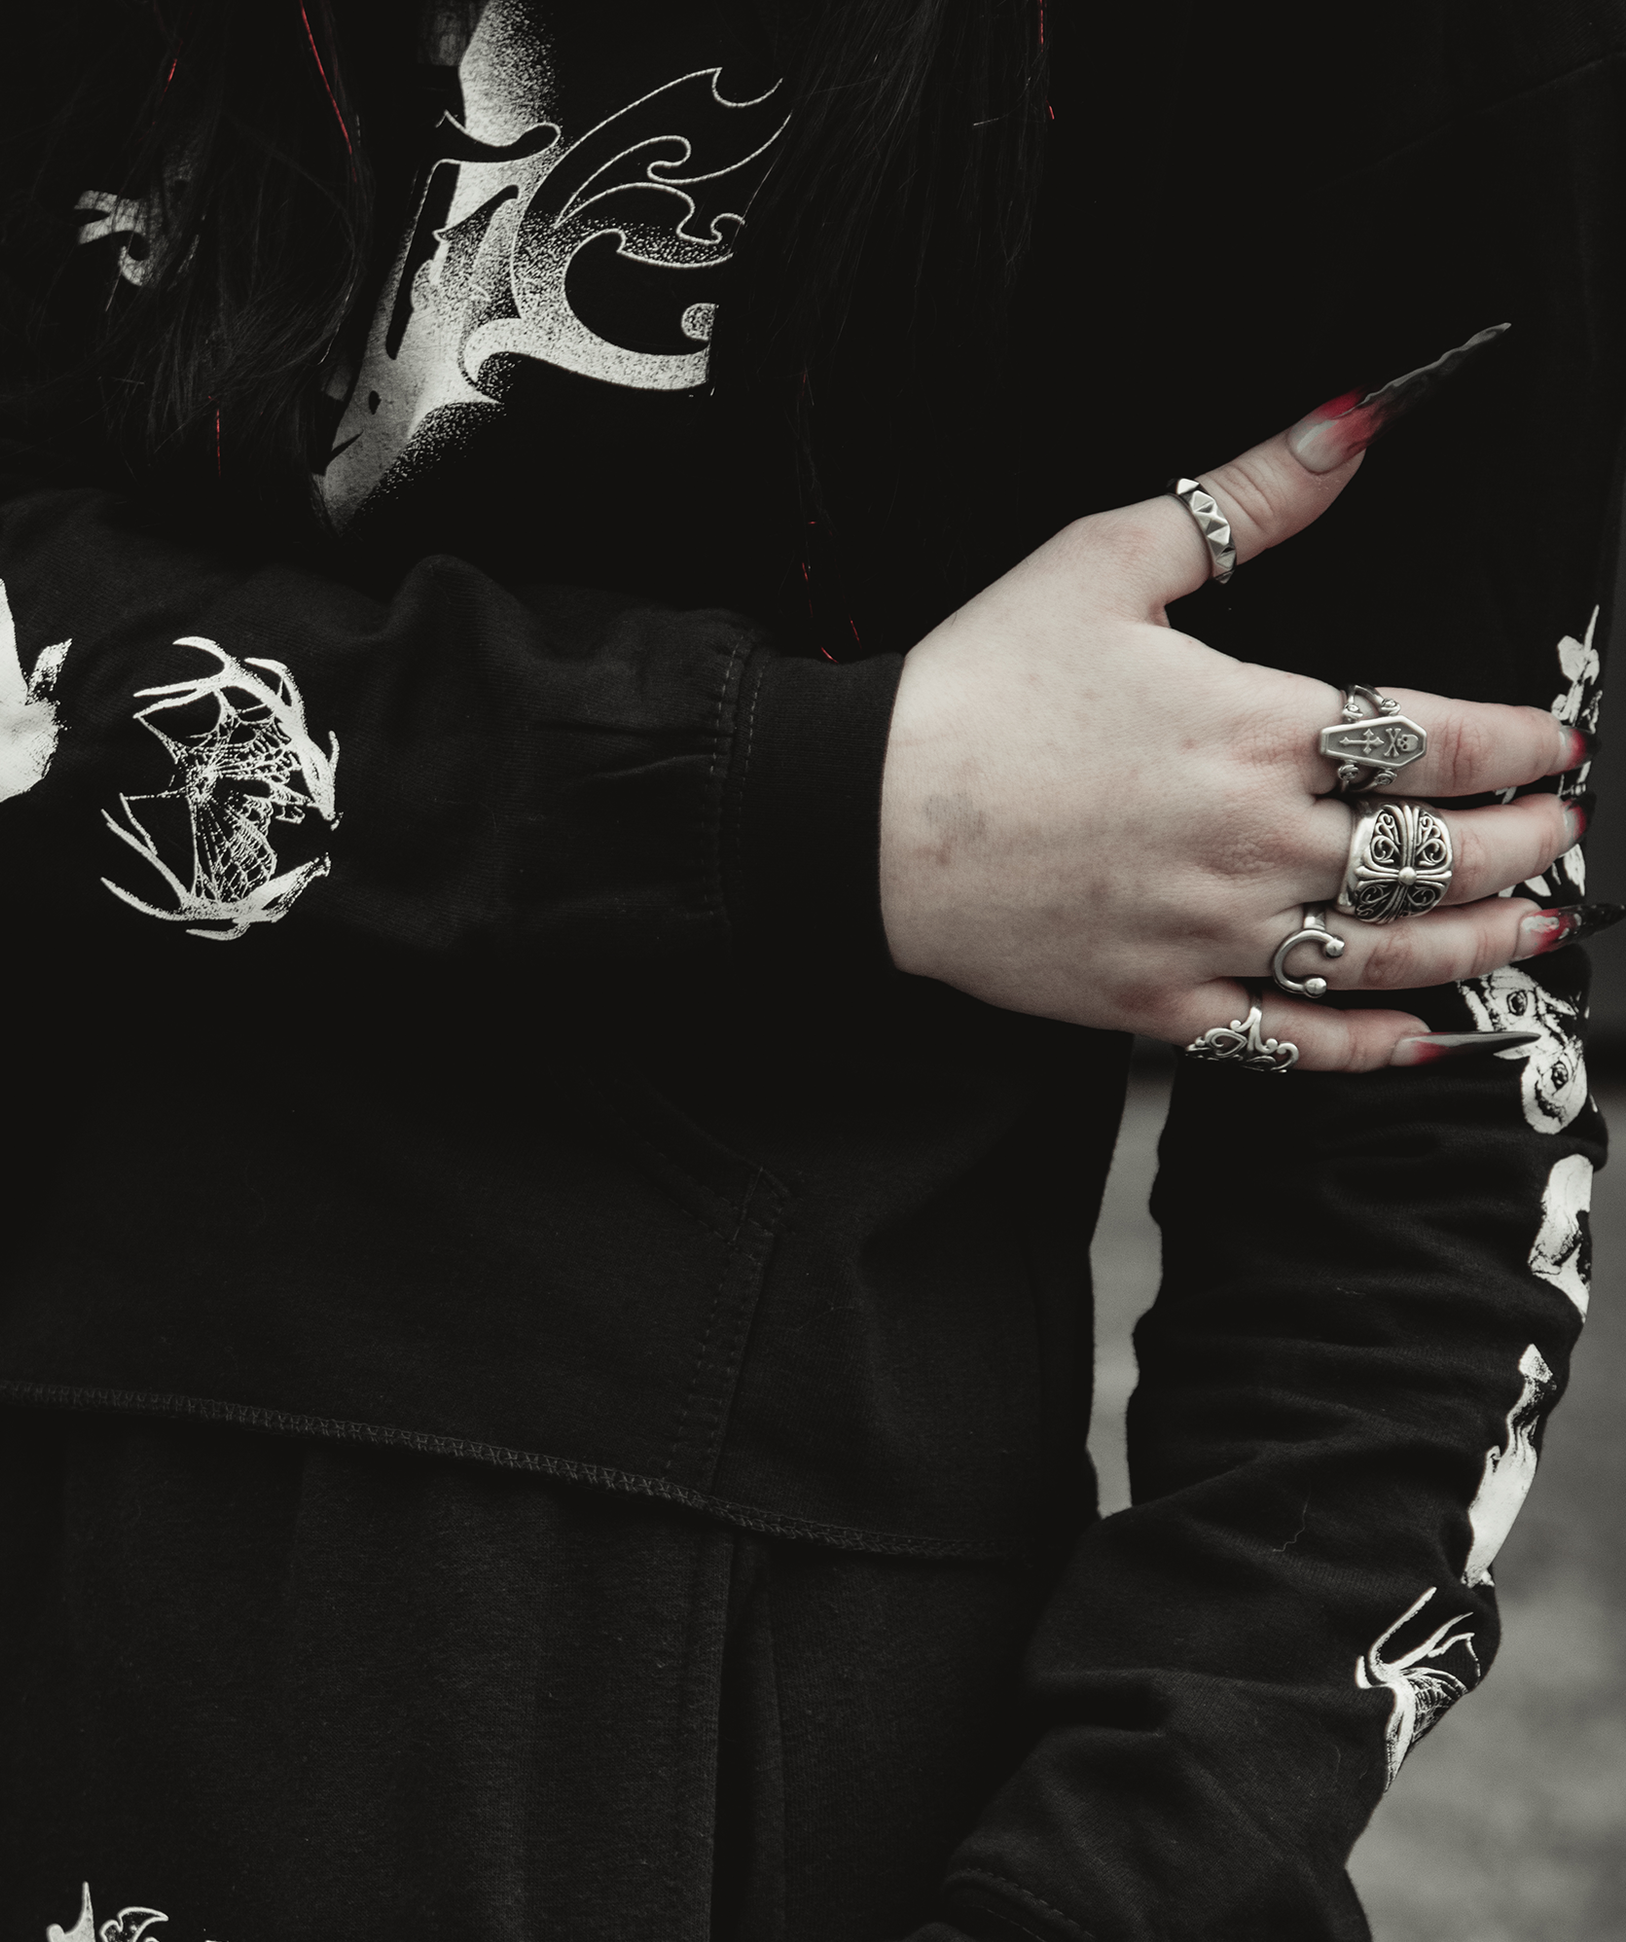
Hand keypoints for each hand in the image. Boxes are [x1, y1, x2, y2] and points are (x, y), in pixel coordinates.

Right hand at [878, 395, 1584, 1072]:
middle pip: (1439, 855)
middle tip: (1559, 834)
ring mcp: (1210, 933)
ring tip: (1534, 928)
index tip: (1553, 744)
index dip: (1520, 743)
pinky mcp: (1155, 1000)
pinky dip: (1362, 1045)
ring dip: (1480, 942)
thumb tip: (1361, 418)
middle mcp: (1257, 843)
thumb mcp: (1105, 560)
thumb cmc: (975, 691)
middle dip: (1523, 844)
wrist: (863, 816)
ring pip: (1386, 953)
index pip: (1441, 742)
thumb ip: (1250, 496)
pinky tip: (1413, 1036)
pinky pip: (1285, 1040)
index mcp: (1259, 730)